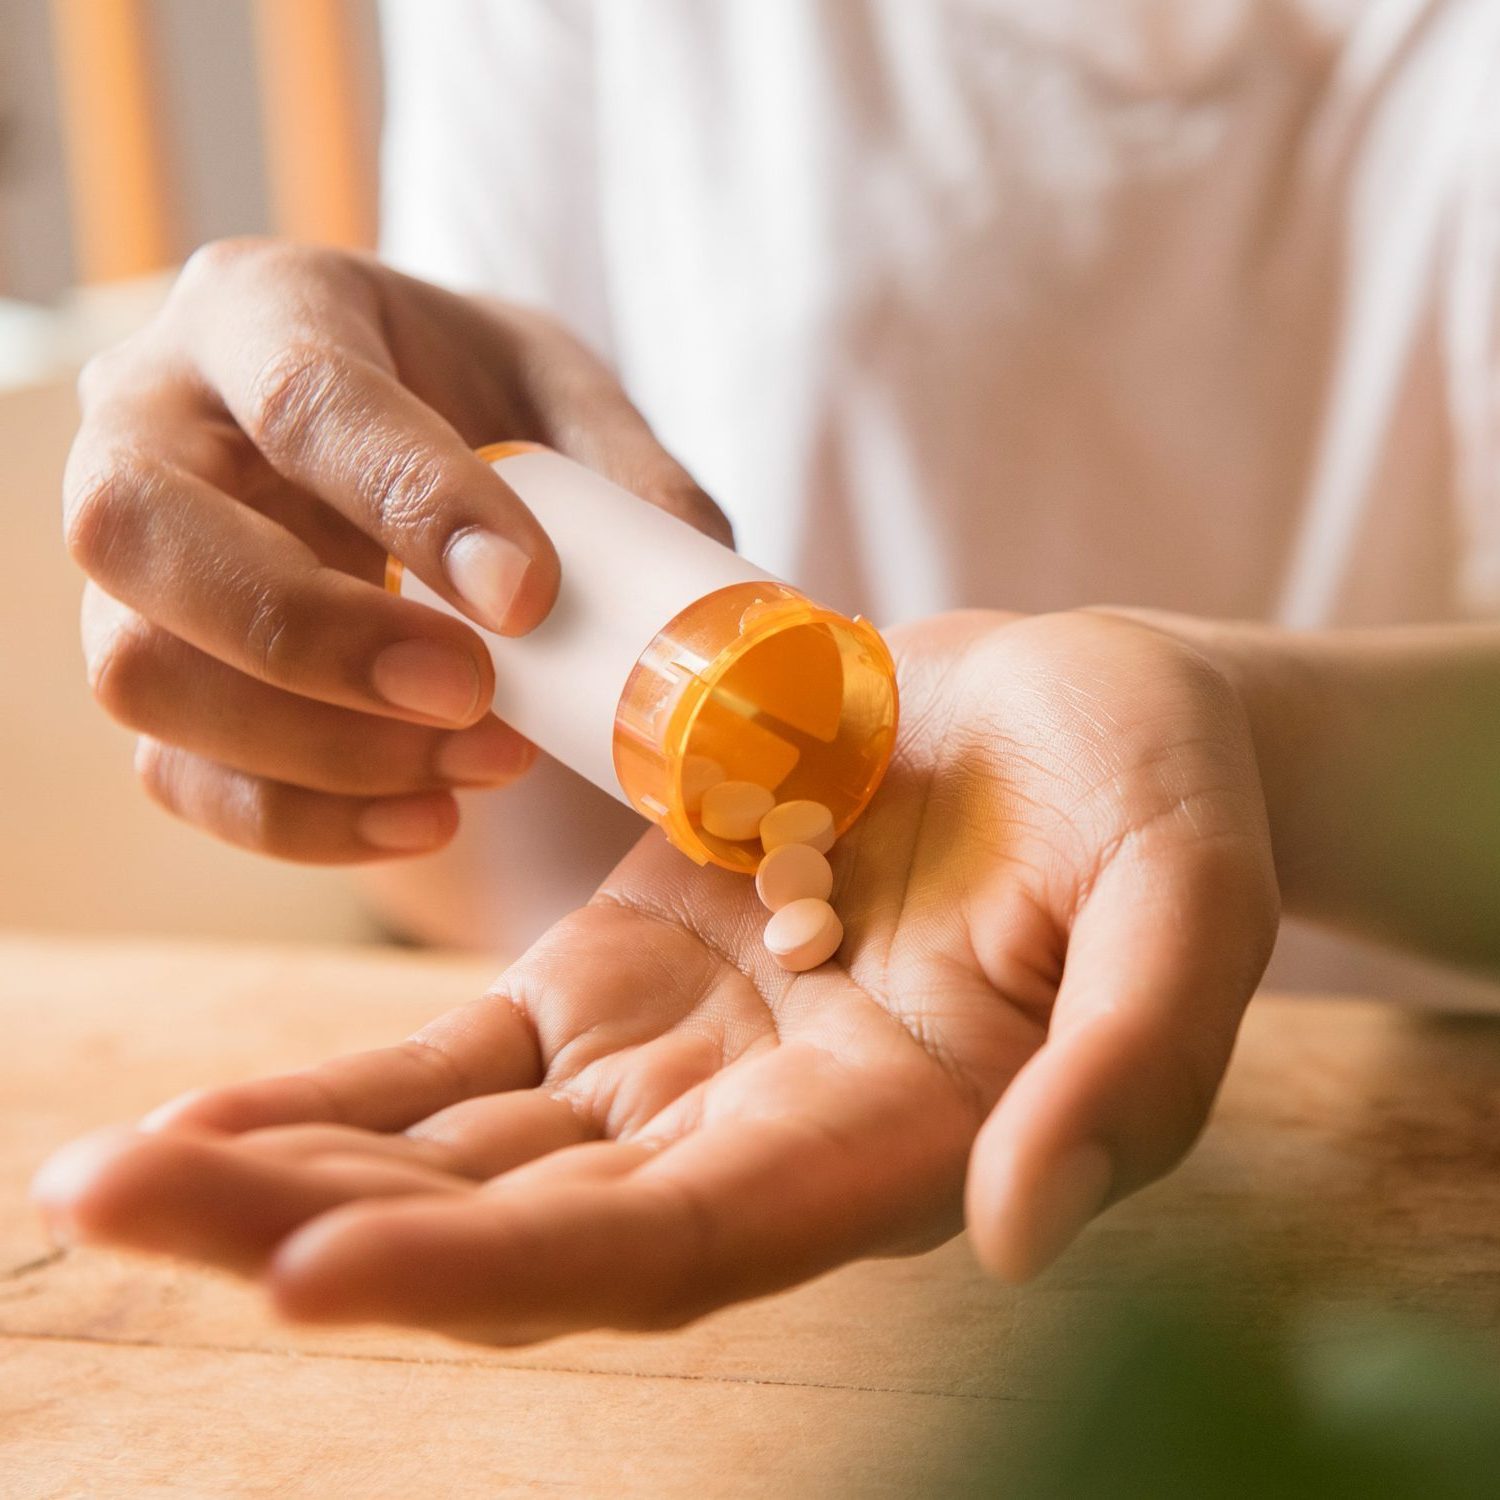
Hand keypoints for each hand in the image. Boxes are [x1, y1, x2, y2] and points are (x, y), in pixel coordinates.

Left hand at [35, 611, 1278, 1340]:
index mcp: (882, 1150)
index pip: (670, 1248)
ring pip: (462, 1151)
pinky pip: (464, 1060)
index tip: (310, 1270)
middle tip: (112, 1201)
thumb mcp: (1182, 901)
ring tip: (108, 1168)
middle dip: (315, 1227)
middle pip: (517, 1223)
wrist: (1080, 722)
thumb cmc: (1153, 799)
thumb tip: (1015, 1233)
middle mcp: (755, 1138)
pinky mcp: (624, 976)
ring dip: (291, 1166)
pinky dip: (343, 1090)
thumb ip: (1130, 1063)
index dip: (501, 1268)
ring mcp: (675, 1061)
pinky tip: (215, 1106)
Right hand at [64, 239, 724, 862]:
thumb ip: (627, 474)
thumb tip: (703, 595)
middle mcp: (154, 421)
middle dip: (313, 635)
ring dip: (316, 749)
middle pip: (141, 530)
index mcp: (263, 310)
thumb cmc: (471, 398)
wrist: (391, 448)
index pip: (304, 399)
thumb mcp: (559, 392)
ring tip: (482, 766)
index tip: (528, 599)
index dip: (413, 505)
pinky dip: (303, 822)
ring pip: (137, 670)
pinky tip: (431, 816)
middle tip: (469, 694)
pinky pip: (176, 771)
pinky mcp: (147, 664)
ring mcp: (131, 559)